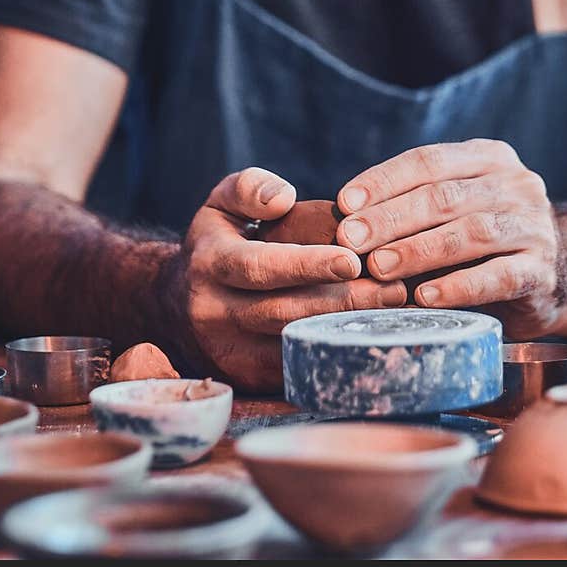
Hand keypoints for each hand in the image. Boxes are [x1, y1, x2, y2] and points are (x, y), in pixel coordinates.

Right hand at [166, 167, 407, 391]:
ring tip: (392, 315)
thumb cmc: (213, 245)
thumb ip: (249, 188)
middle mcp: (213, 312)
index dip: (307, 265)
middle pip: (284, 312)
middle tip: (394, 289)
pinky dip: (333, 355)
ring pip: (292, 346)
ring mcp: (228, 351)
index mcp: (211, 264)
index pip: (261, 266)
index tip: (353, 260)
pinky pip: (294, 371)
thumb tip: (284, 196)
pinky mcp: (245, 378)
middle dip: (343, 302)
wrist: (171, 306)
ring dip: (344, 332)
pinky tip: (368, 339)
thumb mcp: (219, 204)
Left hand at [335, 140, 561, 337]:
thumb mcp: (453, 208)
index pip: (429, 160)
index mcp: (489, 157)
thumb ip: (413, 204)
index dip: (384, 180)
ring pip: (470, 232)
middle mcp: (516, 184)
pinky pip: (497, 277)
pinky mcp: (541, 271)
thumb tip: (346, 220)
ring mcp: (534, 226)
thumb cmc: (482, 239)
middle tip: (351, 239)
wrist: (548, 275)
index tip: (345, 203)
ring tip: (379, 267)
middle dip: (392, 217)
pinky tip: (425, 297)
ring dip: (418, 250)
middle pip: (445, 196)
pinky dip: (458, 286)